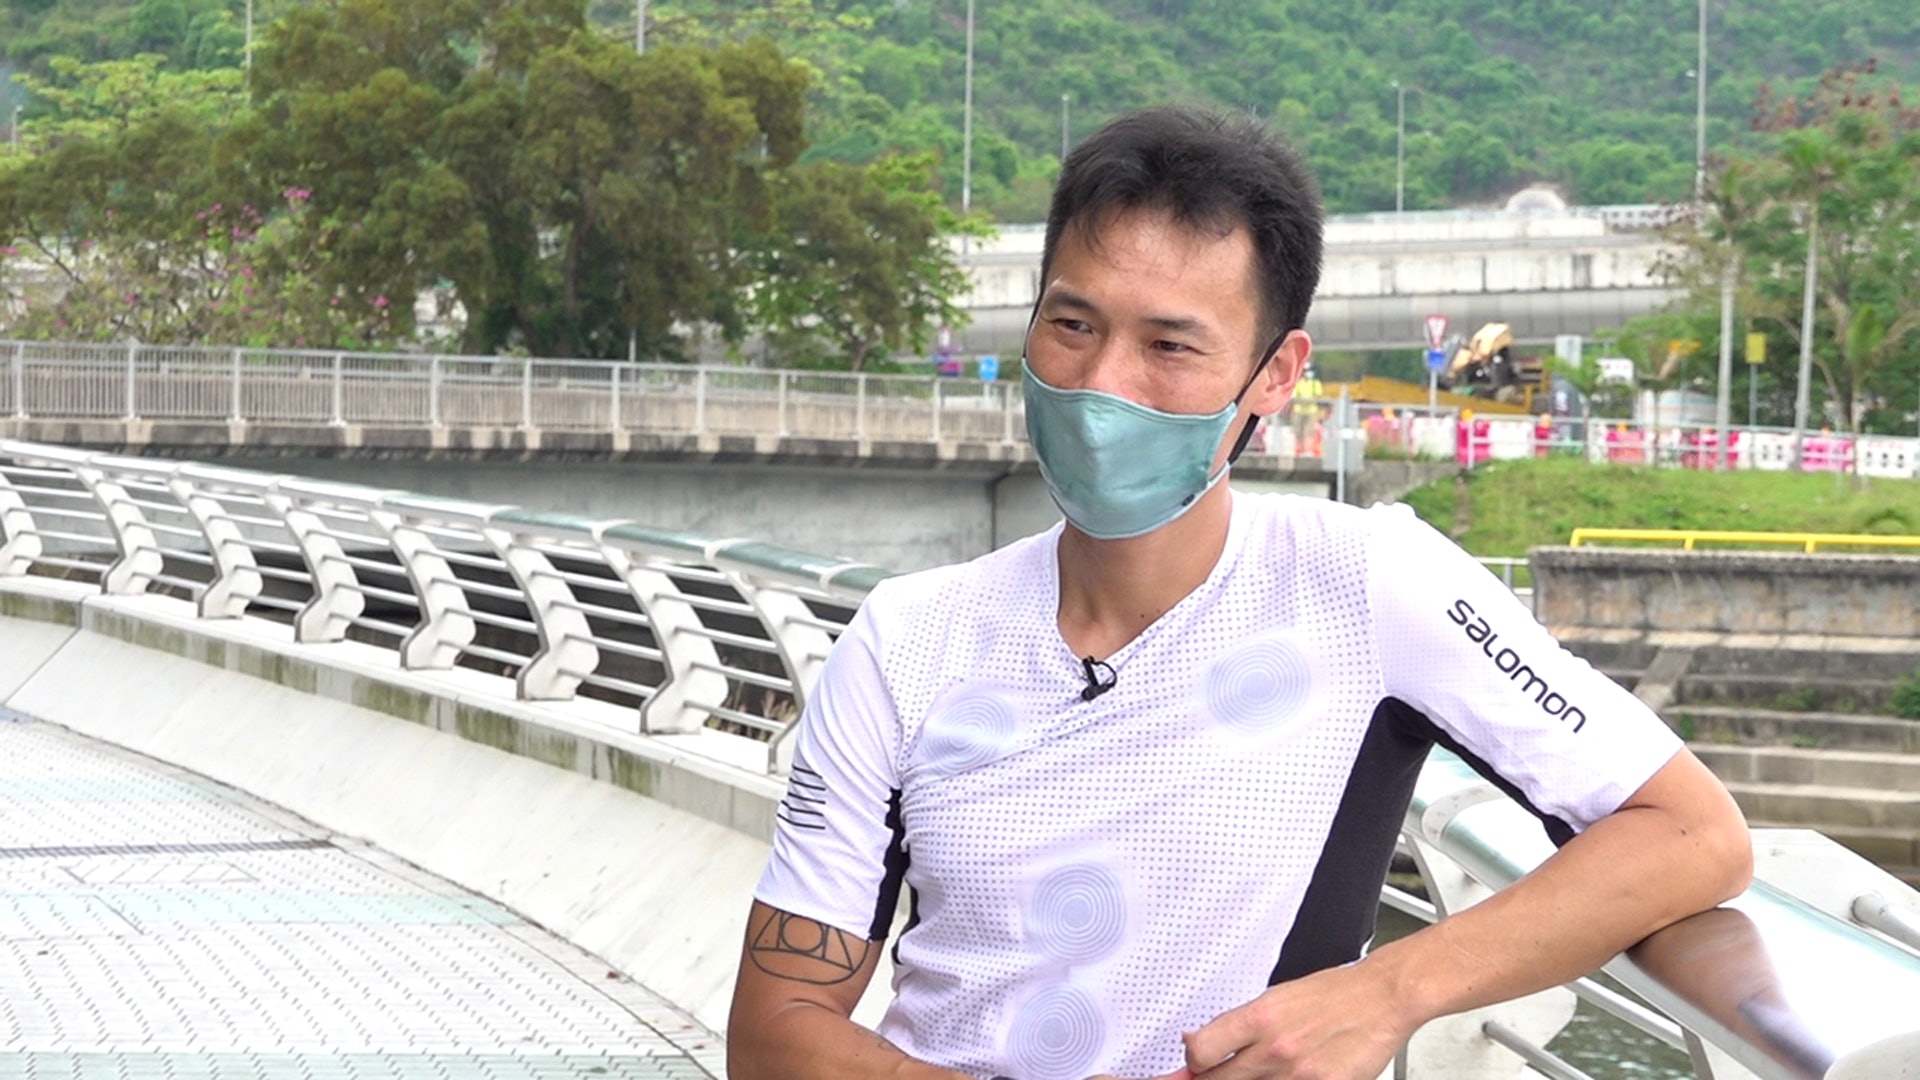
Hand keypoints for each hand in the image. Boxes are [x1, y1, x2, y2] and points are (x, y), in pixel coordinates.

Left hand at [1177, 960, 1408, 1078]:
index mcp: (1259, 1017)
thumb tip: (1196, 1043)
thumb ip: (1237, 1025)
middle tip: (1218, 1072)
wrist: (1381, 998)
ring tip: (1268, 1068)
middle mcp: (1275, 1048)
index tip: (1193, 1067)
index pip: (1200, 1052)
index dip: (1192, 1064)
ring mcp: (1299, 1074)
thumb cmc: (1333, 995)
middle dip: (1213, 1079)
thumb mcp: (1276, 998)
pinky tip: (1292, 1075)